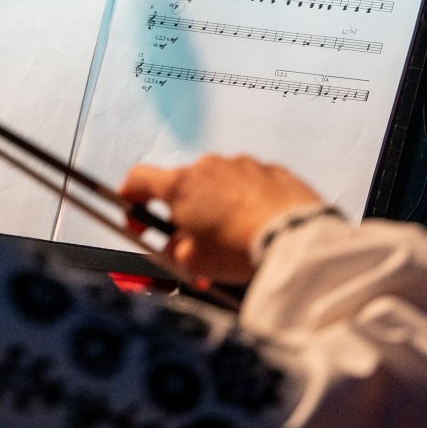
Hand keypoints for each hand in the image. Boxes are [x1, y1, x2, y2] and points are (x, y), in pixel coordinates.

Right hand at [119, 154, 322, 284]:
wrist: (294, 240)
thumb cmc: (239, 250)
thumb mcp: (194, 263)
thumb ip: (175, 250)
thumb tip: (176, 247)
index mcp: (181, 185)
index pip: (139, 179)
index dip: (131, 197)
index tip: (136, 217)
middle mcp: (209, 167)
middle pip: (184, 187)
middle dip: (186, 214)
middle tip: (194, 244)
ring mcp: (242, 165)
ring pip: (219, 186)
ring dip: (219, 208)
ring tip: (234, 242)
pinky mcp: (272, 171)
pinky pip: (250, 186)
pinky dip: (248, 203)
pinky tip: (258, 229)